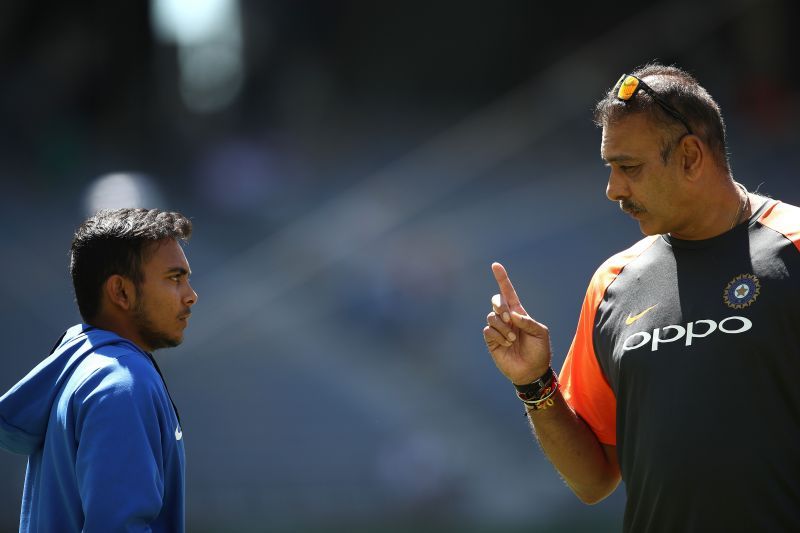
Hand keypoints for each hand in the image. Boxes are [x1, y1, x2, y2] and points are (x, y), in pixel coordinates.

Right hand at [483, 262, 551, 384]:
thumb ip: (528, 321)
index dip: (502, 278)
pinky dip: (498, 336)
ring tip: (513, 339)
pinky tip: (506, 344)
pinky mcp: (492, 340)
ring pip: (491, 317)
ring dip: (503, 327)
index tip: (495, 265)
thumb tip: (512, 314)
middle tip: (509, 318)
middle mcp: (507, 319)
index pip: (508, 292)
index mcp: (519, 313)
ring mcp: (498, 329)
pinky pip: (488, 330)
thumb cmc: (539, 351)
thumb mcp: (540, 333)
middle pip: (496, 300)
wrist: (532, 372)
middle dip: (500, 305)